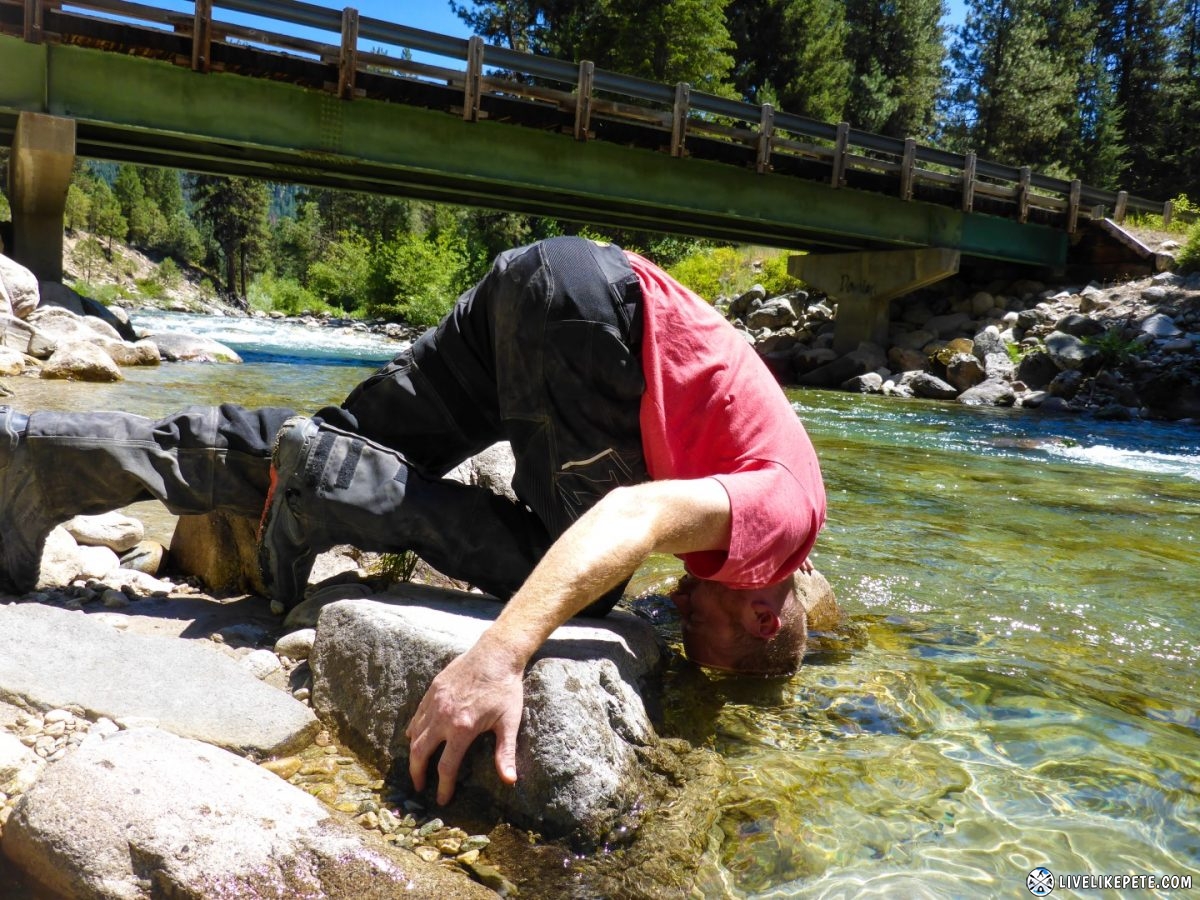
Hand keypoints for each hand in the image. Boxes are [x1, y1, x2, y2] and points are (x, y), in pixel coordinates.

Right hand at [405, 644, 523, 804]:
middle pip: (420, 753)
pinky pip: (417, 716)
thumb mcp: (509, 722)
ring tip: (416, 766)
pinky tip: (415, 737)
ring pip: (415, 734)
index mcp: (462, 728)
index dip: (443, 787)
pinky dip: (413, 730)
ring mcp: (435, 703)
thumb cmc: (506, 689)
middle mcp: (443, 717)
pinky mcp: (432, 690)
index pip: (446, 767)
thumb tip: (510, 780)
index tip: (442, 800)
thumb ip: (505, 753)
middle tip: (419, 787)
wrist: (496, 654)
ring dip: (413, 753)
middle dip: (417, 773)